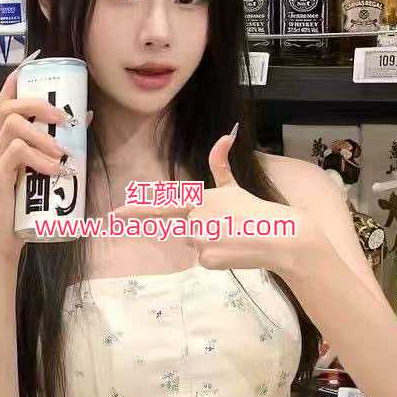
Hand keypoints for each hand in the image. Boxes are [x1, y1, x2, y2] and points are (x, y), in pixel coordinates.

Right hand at [0, 53, 89, 259]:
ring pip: (12, 125)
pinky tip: (56, 169)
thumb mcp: (42, 169)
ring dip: (42, 133)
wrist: (2, 238)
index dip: (16, 80)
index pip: (4, 100)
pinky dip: (40, 158)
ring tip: (61, 151)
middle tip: (63, 119)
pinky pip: (16, 154)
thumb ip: (58, 144)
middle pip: (7, 106)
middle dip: (38, 104)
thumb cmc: (24, 202)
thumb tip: (87, 115)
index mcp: (5, 139)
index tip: (33, 66)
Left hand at [112, 125, 319, 275]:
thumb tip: (225, 135)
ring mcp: (199, 239)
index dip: (137, 211)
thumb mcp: (236, 187)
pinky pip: (205, 261)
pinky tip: (235, 251)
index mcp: (200, 198)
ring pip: (196, 246)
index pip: (163, 205)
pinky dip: (219, 259)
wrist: (281, 236)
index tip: (115, 215)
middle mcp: (195, 218)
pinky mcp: (206, 259)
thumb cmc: (258, 211)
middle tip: (230, 229)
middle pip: (187, 231)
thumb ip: (221, 165)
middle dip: (205, 231)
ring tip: (235, 238)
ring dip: (213, 244)